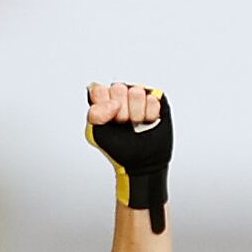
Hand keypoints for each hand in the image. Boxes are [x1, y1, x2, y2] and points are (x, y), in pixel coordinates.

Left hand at [86, 81, 171, 225]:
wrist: (142, 162)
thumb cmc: (119, 148)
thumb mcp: (96, 134)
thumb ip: (95, 114)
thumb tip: (114, 103)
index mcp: (104, 100)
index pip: (100, 90)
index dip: (104, 106)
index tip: (109, 120)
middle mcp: (121, 95)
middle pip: (118, 88)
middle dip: (122, 111)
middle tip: (124, 124)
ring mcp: (139, 96)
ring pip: (136, 92)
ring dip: (137, 114)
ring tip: (137, 124)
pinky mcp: (156, 99)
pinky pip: (153, 98)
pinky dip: (150, 114)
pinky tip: (148, 121)